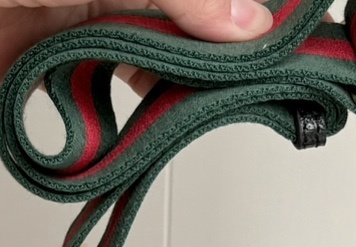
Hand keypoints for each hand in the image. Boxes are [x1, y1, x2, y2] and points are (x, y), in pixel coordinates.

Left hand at [0, 0, 274, 86]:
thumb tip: (251, 26)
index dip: (253, 17)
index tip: (284, 48)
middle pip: (196, 27)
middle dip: (221, 60)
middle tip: (245, 90)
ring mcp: (101, 20)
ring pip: (162, 63)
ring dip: (180, 89)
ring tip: (197, 108)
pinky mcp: (71, 63)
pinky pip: (117, 93)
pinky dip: (134, 110)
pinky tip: (150, 118)